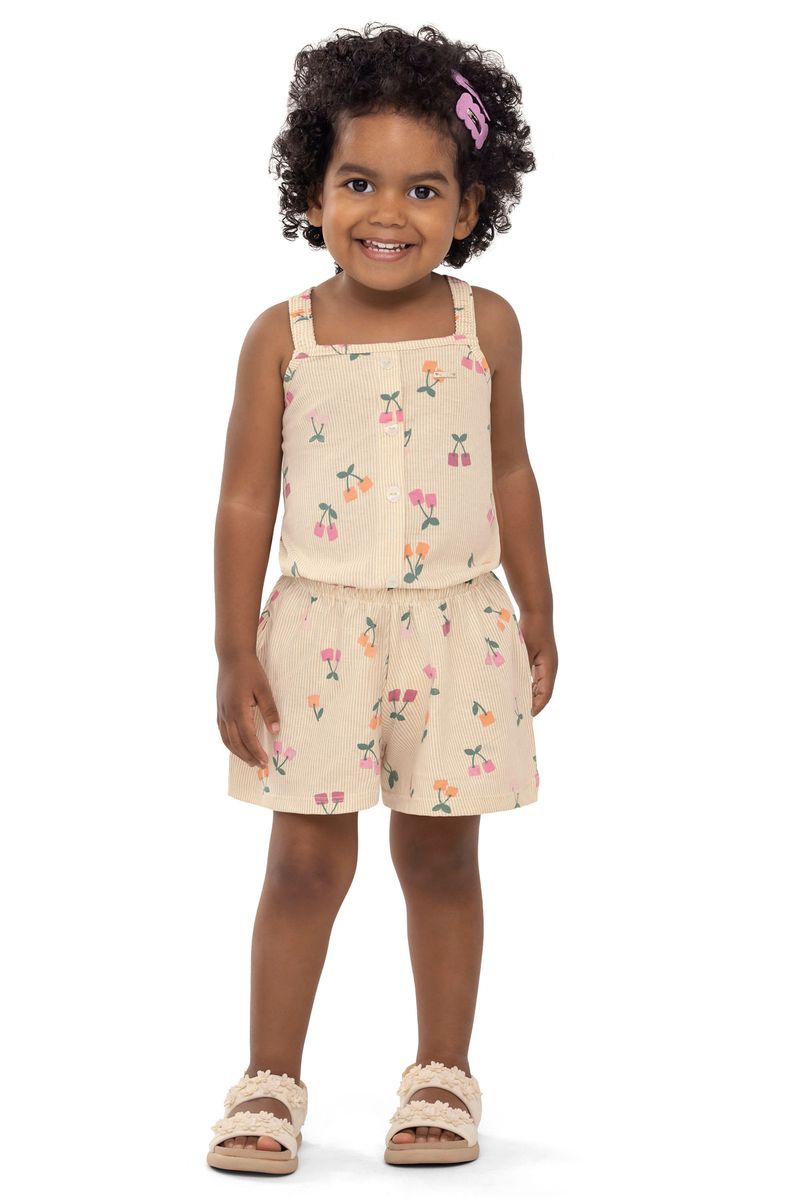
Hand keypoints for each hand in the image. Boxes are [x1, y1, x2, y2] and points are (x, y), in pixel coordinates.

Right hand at [216, 651, 279, 767]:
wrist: (232, 656)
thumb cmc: (250, 671)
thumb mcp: (264, 689)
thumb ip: (270, 710)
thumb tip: (276, 731)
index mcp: (238, 710)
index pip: (248, 738)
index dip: (256, 751)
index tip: (265, 762)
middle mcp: (227, 714)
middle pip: (236, 743)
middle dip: (248, 756)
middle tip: (260, 766)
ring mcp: (221, 712)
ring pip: (227, 739)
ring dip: (238, 752)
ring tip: (249, 760)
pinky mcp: (219, 709)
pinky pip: (222, 731)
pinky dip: (229, 743)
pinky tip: (236, 746)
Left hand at [517, 611, 557, 716]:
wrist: (537, 612)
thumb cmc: (531, 629)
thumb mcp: (524, 649)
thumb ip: (520, 666)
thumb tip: (512, 684)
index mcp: (549, 668)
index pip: (545, 693)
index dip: (536, 706)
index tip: (526, 715)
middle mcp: (550, 668)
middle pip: (543, 692)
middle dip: (532, 704)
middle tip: (519, 715)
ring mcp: (546, 664)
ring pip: (539, 686)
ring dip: (530, 696)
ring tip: (517, 705)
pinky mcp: (540, 660)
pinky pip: (536, 678)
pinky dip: (528, 686)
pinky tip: (516, 690)